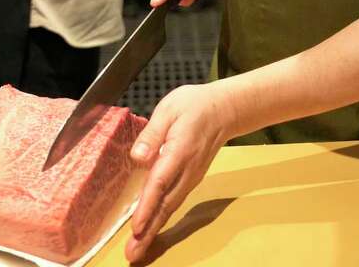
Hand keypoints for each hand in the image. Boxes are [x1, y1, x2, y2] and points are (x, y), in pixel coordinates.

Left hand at [126, 83, 234, 261]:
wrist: (225, 110)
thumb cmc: (195, 106)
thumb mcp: (170, 109)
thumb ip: (152, 132)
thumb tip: (138, 157)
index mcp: (179, 151)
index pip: (160, 183)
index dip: (147, 207)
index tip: (136, 228)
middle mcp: (187, 171)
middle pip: (165, 205)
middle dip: (149, 231)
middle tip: (133, 255)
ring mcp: (191, 177)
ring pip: (170, 208)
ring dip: (154, 231)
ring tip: (139, 251)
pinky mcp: (190, 179)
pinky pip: (173, 203)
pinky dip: (161, 219)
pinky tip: (150, 230)